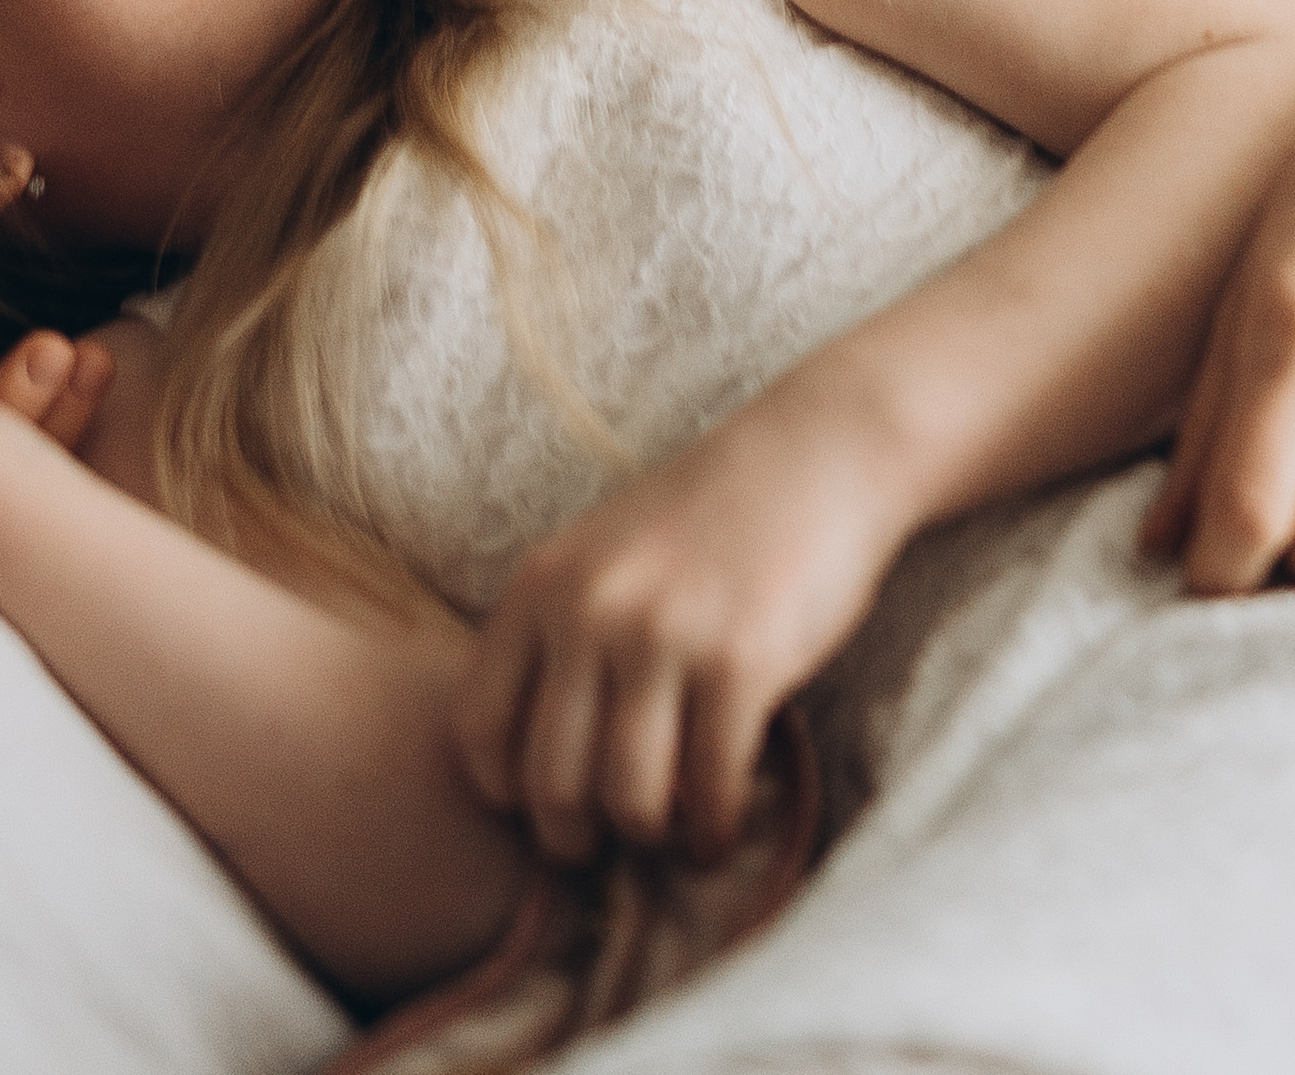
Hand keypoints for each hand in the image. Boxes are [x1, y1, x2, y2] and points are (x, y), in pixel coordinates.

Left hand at [455, 391, 901, 863]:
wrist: (817, 452)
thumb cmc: (708, 517)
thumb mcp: (601, 555)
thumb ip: (559, 636)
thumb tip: (531, 771)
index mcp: (542, 582)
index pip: (477, 730)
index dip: (506, 793)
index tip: (545, 808)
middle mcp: (590, 608)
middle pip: (550, 783)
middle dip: (576, 836)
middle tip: (608, 842)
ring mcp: (664, 634)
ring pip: (628, 800)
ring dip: (651, 835)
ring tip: (671, 832)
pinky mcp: (741, 661)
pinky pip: (709, 789)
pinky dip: (713, 828)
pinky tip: (722, 823)